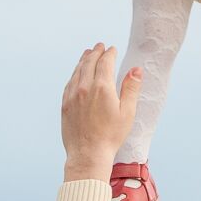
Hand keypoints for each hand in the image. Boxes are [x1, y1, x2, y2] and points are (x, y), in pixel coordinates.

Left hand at [60, 44, 142, 181]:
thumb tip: (136, 70)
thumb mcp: (127, 112)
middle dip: (96, 52)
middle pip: (89, 62)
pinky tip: (77, 73)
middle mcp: (84, 88)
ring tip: (88, 54)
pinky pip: (69, 82)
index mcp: (102, 88)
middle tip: (100, 46)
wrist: (88, 154)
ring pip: (77, 71)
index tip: (113, 49)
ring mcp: (72, 95)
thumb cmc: (111, 136)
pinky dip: (75, 73)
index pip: (105, 62)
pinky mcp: (65, 104)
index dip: (110, 53)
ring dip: (84, 60)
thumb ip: (131, 88)